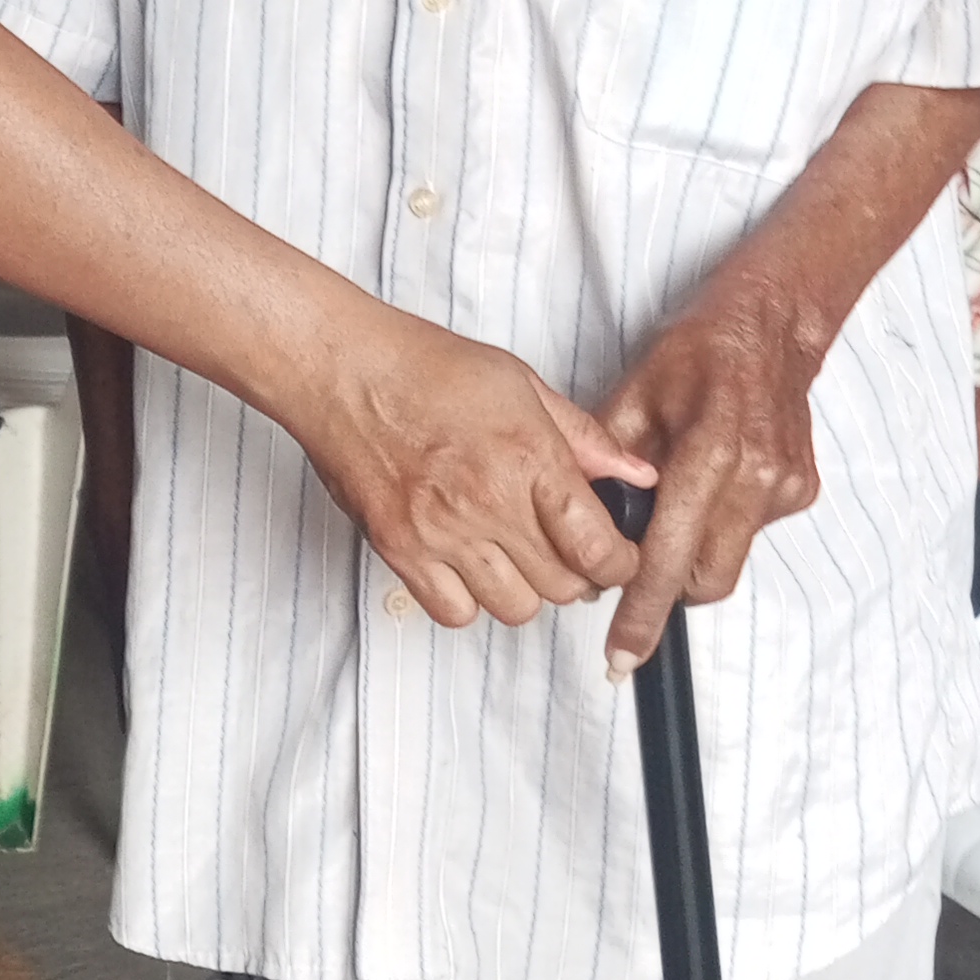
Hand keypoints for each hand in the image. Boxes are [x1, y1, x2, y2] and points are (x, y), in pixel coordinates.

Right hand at [302, 308, 651, 630]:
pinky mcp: (400, 550)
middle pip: (563, 587)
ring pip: (515, 608)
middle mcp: (487, 501)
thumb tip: (637, 476)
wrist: (342, 370)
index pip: (597, 547)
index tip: (618, 558)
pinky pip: (454, 613)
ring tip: (516, 556)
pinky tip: (469, 566)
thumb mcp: (522, 384)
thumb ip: (584, 438)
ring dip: (527, 590)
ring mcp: (441, 532)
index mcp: (528, 456)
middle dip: (578, 575)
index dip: (621, 564)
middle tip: (568, 551)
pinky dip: (470, 600)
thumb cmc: (424, 367)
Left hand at [595, 280, 824, 674]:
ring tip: (679, 504)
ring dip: (696, 551)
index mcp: (708, 452)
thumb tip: (580, 525)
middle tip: (638, 569)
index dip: (643, 613)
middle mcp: (755, 476)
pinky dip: (724, 522)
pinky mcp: (803, 489)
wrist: (774, 321)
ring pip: (729, 560)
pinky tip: (716, 479)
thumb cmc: (697, 350)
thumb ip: (606, 465)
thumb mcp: (634, 393)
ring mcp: (786, 486)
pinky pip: (751, 532)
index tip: (620, 657)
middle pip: (706, 579)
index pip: (669, 558)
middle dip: (669, 588)